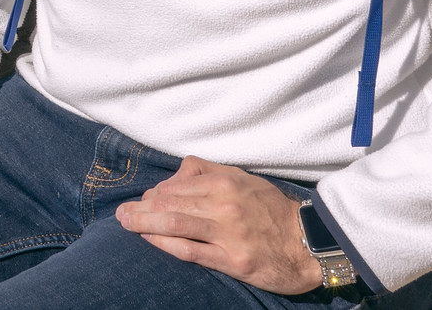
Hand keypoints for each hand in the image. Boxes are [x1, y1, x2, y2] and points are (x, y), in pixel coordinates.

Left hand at [115, 156, 321, 293]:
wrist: (310, 244)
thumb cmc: (273, 211)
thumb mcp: (244, 179)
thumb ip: (209, 171)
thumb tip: (176, 172)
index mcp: (225, 183)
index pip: (175, 186)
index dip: (153, 194)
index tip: (142, 201)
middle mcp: (224, 205)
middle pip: (169, 203)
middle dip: (140, 208)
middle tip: (122, 213)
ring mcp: (228, 233)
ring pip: (174, 223)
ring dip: (143, 223)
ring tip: (126, 224)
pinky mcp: (233, 260)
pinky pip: (189, 250)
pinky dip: (164, 244)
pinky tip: (149, 240)